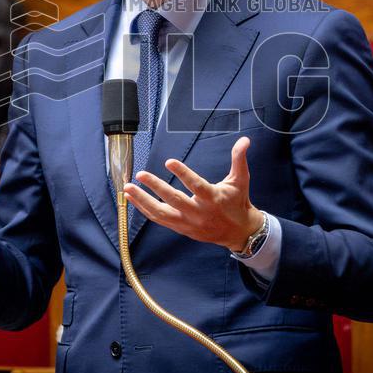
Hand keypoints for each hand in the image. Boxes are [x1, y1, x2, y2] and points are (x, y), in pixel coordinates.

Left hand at [124, 136, 261, 251]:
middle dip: (156, 187)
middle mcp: (199, 213)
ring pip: (161, 214)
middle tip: (140, 174)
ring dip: (143, 201)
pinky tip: (132, 199)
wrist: (238, 232)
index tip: (169, 162)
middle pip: (174, 200)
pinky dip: (144, 210)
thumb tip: (244, 140)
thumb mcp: (241, 180)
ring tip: (128, 189)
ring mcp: (188, 223)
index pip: (196, 186)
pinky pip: (159, 220)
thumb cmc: (238, 202)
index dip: (183, 174)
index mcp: (213, 199)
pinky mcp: (181, 228)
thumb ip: (239, 159)